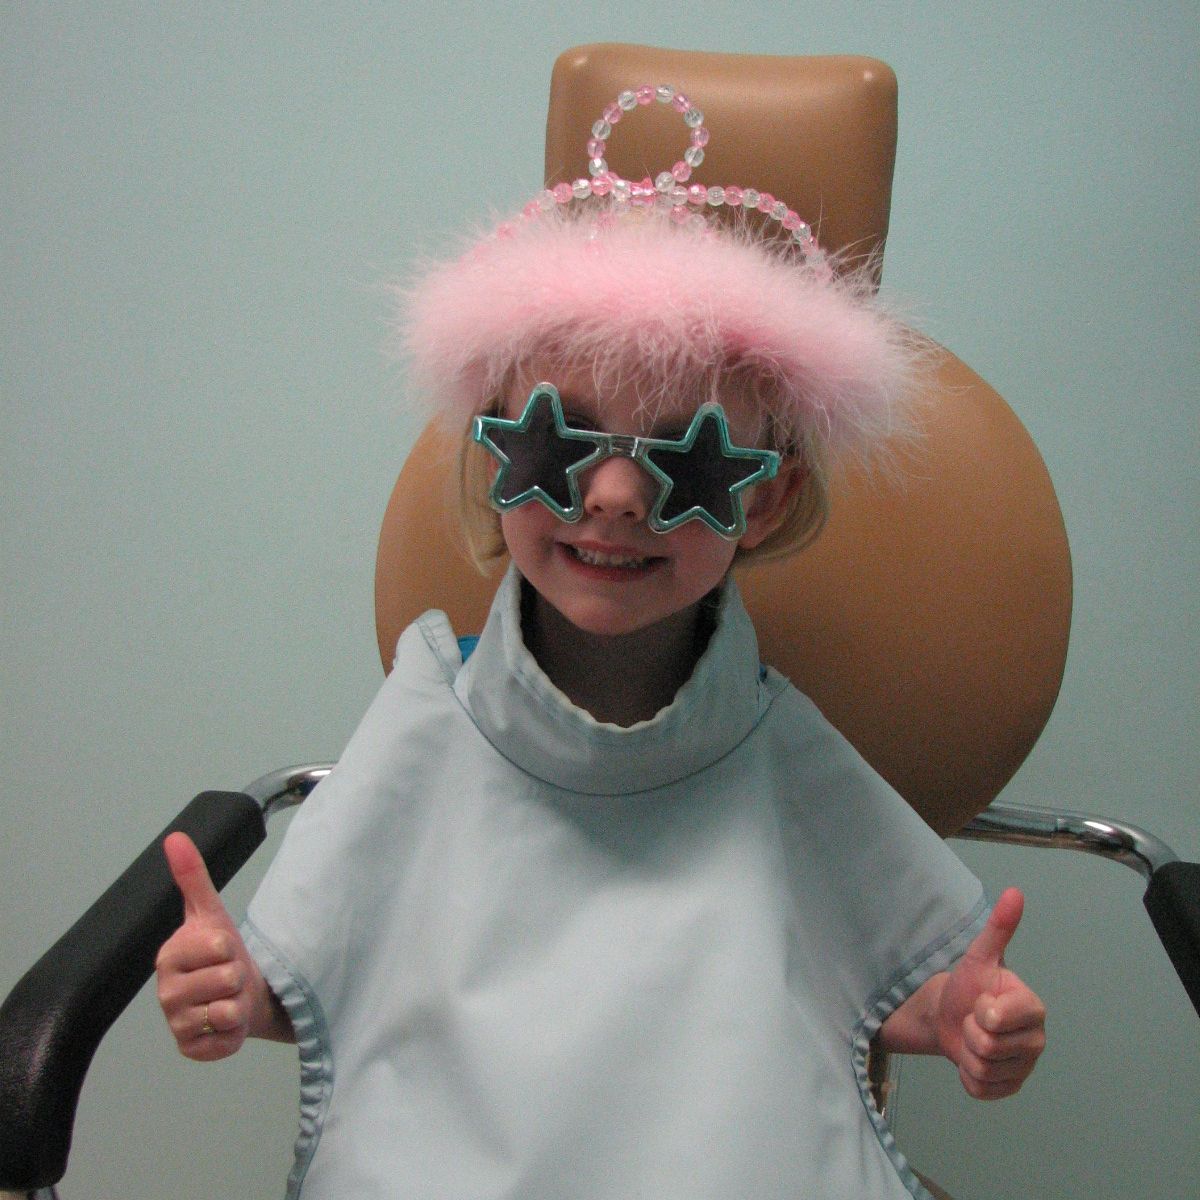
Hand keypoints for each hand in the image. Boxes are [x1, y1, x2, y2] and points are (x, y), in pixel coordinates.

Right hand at [155, 831, 258, 1060]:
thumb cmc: (221, 952)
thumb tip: (175, 838)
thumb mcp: (211, 911)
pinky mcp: (191, 1050)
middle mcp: (165, 993)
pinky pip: (224, 1041)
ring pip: (228, 1010)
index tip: (221, 949)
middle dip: (238, 976)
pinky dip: (234, 1032)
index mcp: (168, 956)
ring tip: (228, 997)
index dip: (231, 946)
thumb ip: (192, 875)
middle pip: (227, 978)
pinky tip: (224, 1023)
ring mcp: (176, 1023)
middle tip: (228, 976)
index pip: (219, 946)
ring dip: (239, 1004)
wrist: (238, 993)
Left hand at [937, 887, 1046, 1098]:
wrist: (950, 1017)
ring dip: (966, 1053)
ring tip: (972, 1036)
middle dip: (970, 1031)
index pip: (996, 1019)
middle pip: (988, 1047)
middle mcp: (1036, 1040)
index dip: (980, 1011)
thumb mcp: (979, 956)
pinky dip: (967, 1076)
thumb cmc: (968, 986)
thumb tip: (1014, 892)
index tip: (982, 1001)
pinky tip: (972, 1059)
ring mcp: (1025, 1067)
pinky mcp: (1010, 1088)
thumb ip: (999, 928)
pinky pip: (981, 1089)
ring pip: (984, 1069)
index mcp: (1033, 1009)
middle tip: (974, 1019)